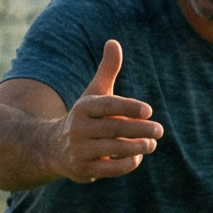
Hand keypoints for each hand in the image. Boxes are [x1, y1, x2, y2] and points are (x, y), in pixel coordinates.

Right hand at [38, 40, 162, 183]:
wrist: (52, 148)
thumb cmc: (84, 117)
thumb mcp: (93, 93)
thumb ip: (107, 70)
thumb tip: (113, 42)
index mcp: (83, 108)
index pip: (108, 106)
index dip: (129, 108)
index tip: (149, 111)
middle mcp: (78, 128)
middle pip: (114, 128)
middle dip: (140, 130)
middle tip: (159, 130)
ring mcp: (79, 150)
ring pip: (114, 149)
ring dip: (137, 146)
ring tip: (151, 143)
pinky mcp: (82, 170)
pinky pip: (110, 169)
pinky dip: (127, 163)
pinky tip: (137, 156)